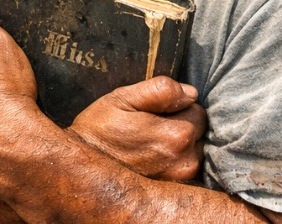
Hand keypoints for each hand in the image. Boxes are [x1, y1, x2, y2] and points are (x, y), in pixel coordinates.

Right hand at [69, 76, 204, 180]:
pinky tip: (154, 159)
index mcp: (176, 135)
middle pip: (200, 131)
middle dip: (182, 124)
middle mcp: (185, 161)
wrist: (81, 170)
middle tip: (151, 127)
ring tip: (150, 144)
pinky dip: (177, 161)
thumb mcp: (122, 99)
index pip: (198, 109)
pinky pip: (188, 168)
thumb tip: (190, 92)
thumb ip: (160, 90)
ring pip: (195, 149)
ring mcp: (181, 180)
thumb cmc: (99, 131)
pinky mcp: (176, 191)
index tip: (155, 111)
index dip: (177, 106)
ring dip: (181, 144)